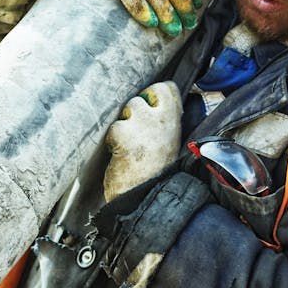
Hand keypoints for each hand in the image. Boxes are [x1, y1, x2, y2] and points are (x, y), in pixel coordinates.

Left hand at [103, 81, 182, 201]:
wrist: (147, 199)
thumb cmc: (157, 174)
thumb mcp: (170, 144)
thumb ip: (163, 124)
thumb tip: (152, 106)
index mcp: (174, 122)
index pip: (166, 89)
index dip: (154, 96)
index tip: (150, 108)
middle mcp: (160, 119)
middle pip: (143, 96)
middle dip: (135, 110)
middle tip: (135, 132)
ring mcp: (142, 124)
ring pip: (127, 109)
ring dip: (124, 125)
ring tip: (128, 146)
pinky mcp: (123, 133)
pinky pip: (114, 128)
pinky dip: (113, 141)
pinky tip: (119, 155)